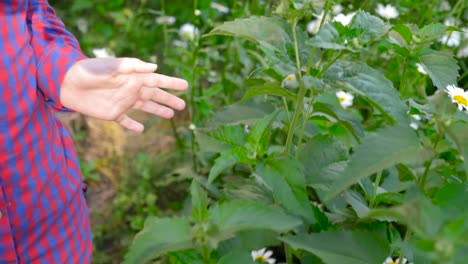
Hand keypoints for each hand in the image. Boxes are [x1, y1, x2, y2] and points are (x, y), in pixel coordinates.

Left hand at [60, 58, 187, 132]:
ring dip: (157, 111)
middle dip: (169, 100)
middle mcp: (131, 89)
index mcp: (134, 77)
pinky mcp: (112, 113)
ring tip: (170, 116)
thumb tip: (155, 68)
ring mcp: (123, 102)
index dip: (172, 84)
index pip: (157, 81)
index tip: (185, 86)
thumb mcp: (114, 65)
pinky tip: (141, 129)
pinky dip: (133, 125)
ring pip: (145, 107)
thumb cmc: (91, 70)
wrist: (68, 83)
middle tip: (182, 106)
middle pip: (154, 95)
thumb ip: (134, 66)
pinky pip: (125, 120)